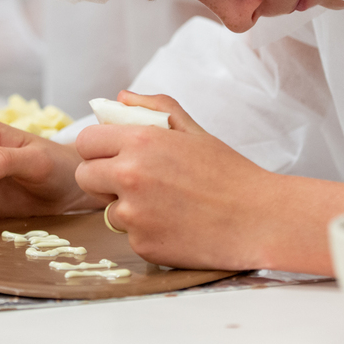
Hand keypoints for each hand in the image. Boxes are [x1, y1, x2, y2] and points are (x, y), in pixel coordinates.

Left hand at [75, 91, 343, 272]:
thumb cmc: (229, 173)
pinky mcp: (142, 244)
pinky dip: (145, 232)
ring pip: (106, 209)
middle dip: (102, 178)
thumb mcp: (193, 131)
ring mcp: (133, 215)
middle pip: (84, 176)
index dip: (98, 148)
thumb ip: (153, 108)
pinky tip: (175, 225)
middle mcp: (129, 177)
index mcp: (140, 142)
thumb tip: (118, 98)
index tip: (114, 154)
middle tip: (133, 181)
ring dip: (125, 208)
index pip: (86, 141)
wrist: (259, 219)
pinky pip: (128, 236)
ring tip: (164, 205)